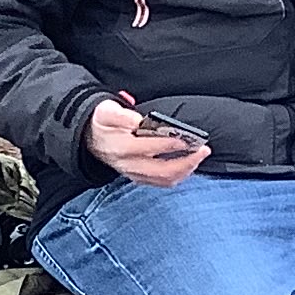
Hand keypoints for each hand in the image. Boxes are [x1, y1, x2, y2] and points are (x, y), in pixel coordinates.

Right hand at [86, 98, 207, 187]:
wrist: (92, 139)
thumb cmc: (103, 123)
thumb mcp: (106, 111)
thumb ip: (121, 116)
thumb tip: (139, 121)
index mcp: (121, 147)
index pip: (148, 149)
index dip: (168, 145)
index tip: (185, 139)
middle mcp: (129, 165)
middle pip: (161, 170)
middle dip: (186, 162)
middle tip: (203, 150)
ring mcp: (134, 174)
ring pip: (164, 180)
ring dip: (185, 170)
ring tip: (199, 157)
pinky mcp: (139, 178)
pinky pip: (162, 183)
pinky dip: (178, 176)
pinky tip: (188, 166)